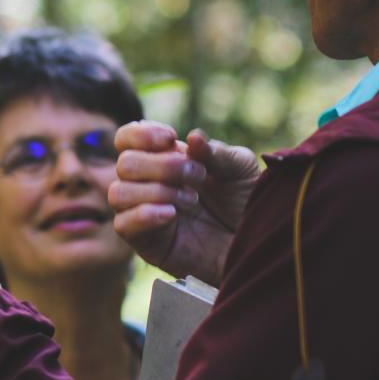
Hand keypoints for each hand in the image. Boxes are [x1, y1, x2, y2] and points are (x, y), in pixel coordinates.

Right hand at [108, 122, 259, 284]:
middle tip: (198, 175)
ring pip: (118, 193)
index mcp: (162, 160)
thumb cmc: (247, 203)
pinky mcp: (147, 244)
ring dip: (156, 191)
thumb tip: (193, 137)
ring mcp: (144, 214)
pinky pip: (123, 225)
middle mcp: (148, 184)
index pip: (127, 139)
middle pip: (125, 164)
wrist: (260, 244)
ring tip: (192, 200)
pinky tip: (171, 214)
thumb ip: (215, 153)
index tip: (170, 138)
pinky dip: (143, 215)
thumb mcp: (239, 169)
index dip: (140, 134)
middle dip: (162, 166)